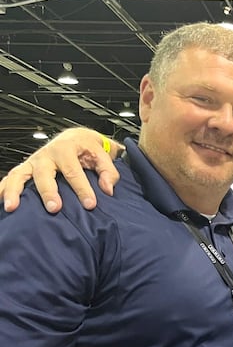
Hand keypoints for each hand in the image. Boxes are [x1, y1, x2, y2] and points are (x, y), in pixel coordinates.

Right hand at [0, 128, 119, 213]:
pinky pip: (10, 178)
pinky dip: (3, 189)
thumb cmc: (88, 149)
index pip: (74, 171)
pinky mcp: (26, 169)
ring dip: (14, 191)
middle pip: (44, 174)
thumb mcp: (102, 156)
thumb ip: (108, 172)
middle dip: (48, 191)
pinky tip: (1, 202)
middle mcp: (46, 155)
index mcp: (66, 149)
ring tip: (12, 207)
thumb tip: (107, 189)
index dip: (82, 189)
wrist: (75, 138)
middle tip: (54, 208)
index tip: (90, 205)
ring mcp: (33, 162)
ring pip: (20, 175)